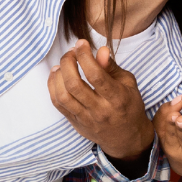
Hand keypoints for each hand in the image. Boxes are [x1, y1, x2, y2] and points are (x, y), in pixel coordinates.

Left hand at [47, 41, 152, 161]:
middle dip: (67, 62)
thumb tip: (100, 50)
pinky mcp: (75, 123)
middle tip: (70, 52)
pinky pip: (58, 104)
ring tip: (62, 64)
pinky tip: (56, 75)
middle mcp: (100, 110)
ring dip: (58, 75)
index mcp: (117, 98)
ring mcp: (86, 118)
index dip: (84, 56)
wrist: (126, 138)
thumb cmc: (128, 105)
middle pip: (74, 84)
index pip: (95, 75)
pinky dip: (52, 86)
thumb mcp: (128, 84)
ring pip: (63, 95)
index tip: (81, 43)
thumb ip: (111, 67)